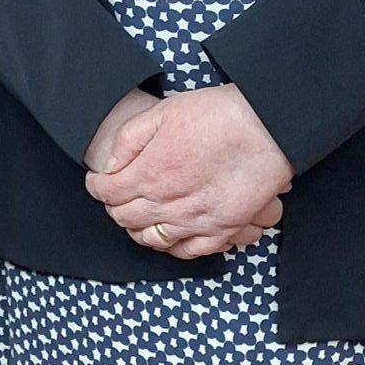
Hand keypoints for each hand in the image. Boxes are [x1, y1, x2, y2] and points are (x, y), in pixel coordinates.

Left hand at [85, 84, 290, 260]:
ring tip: (140, 215)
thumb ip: (129, 140)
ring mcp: (196, 220)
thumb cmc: (218, 115)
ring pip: (153, 239)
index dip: (97, 186)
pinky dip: (173, 246)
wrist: (267, 127)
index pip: (107, 192)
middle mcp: (169, 203)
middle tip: (117, 196)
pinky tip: (171, 234)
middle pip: (126, 218)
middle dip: (115, 206)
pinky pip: (189, 251)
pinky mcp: (222, 229)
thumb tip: (110, 164)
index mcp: (150, 173)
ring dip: (139, 228)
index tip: (98, 181)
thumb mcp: (162, 112)